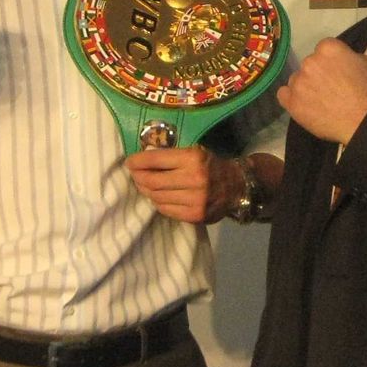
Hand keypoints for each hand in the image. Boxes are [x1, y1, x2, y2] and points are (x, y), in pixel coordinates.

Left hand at [125, 146, 239, 223]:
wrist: (236, 186)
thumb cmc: (210, 165)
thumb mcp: (194, 151)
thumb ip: (171, 155)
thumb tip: (141, 159)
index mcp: (193, 158)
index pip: (156, 159)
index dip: (138, 161)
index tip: (130, 162)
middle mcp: (194, 179)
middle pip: (152, 181)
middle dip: (138, 177)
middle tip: (134, 174)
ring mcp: (195, 200)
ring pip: (157, 197)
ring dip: (147, 191)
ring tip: (145, 185)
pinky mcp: (194, 215)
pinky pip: (166, 210)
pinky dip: (158, 202)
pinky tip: (159, 196)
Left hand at [277, 38, 366, 142]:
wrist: (365, 122)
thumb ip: (359, 56)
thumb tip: (352, 59)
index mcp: (328, 48)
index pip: (324, 49)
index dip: (332, 61)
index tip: (338, 71)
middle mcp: (309, 62)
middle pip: (310, 64)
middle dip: (319, 73)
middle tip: (331, 87)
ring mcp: (298, 82)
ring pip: (297, 80)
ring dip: (306, 86)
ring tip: (319, 100)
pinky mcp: (291, 102)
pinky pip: (283, 94)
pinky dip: (291, 98)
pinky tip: (303, 104)